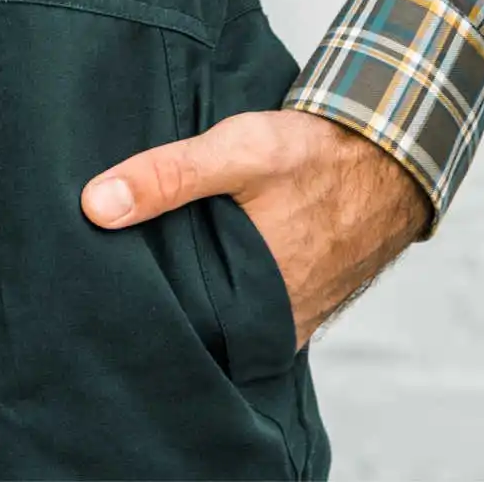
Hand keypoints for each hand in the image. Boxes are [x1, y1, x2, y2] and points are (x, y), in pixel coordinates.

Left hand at [81, 109, 430, 347]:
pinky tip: (196, 255)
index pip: (180, 331)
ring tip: (145, 263)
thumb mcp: (236, 151)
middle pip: (200, 325)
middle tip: (110, 274)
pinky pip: (249, 303)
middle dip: (162, 303)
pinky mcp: (300, 300)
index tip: (97, 292)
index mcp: (259, 306)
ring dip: (195, 291)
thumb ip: (167, 177)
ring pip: (225, 314)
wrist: (388, 154)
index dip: (140, 312)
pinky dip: (225, 283)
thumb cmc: (315, 155)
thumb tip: (95, 206)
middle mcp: (277, 325)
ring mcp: (293, 316)